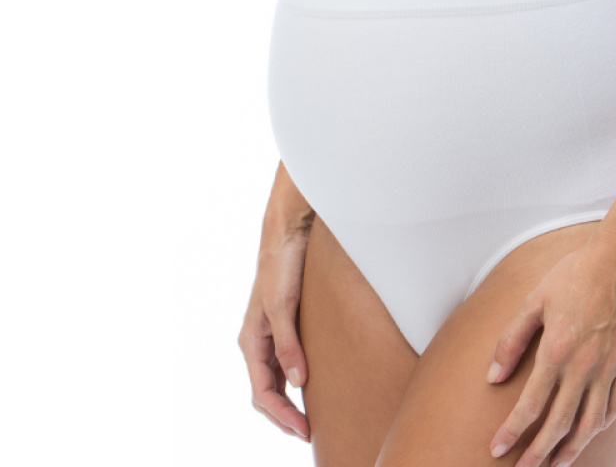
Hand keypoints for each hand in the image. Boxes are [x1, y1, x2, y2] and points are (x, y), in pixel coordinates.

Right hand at [237, 221, 313, 441]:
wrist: (288, 234)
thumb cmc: (282, 267)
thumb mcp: (284, 307)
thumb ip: (289, 345)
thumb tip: (297, 384)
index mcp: (251, 341)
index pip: (262, 392)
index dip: (282, 416)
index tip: (305, 431)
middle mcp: (258, 341)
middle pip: (266, 391)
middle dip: (284, 416)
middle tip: (309, 433)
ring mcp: (270, 333)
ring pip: (275, 378)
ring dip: (288, 401)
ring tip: (311, 417)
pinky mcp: (284, 322)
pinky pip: (285, 360)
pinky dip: (294, 378)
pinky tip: (311, 384)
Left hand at [485, 227, 615, 466]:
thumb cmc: (575, 274)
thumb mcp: (535, 300)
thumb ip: (512, 340)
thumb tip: (493, 376)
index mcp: (557, 351)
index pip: (531, 405)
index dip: (512, 432)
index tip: (496, 449)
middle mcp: (585, 367)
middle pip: (559, 424)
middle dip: (538, 454)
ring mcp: (609, 368)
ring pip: (590, 424)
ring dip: (572, 450)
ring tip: (556, 465)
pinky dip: (601, 425)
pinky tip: (589, 433)